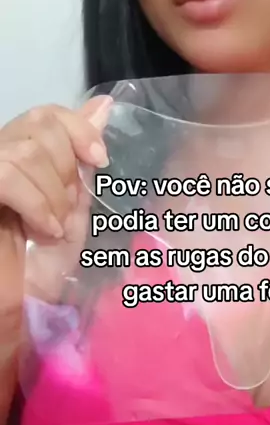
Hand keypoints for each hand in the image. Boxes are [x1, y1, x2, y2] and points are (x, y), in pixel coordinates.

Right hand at [0, 96, 111, 353]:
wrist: (13, 318)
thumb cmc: (37, 274)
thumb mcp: (70, 213)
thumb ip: (82, 163)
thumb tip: (105, 106)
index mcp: (17, 160)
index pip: (46, 114)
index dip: (76, 127)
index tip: (100, 159)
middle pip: (38, 125)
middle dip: (66, 169)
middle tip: (65, 212)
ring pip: (24, 151)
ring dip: (52, 194)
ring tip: (51, 230)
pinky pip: (6, 174)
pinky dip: (35, 203)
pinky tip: (43, 230)